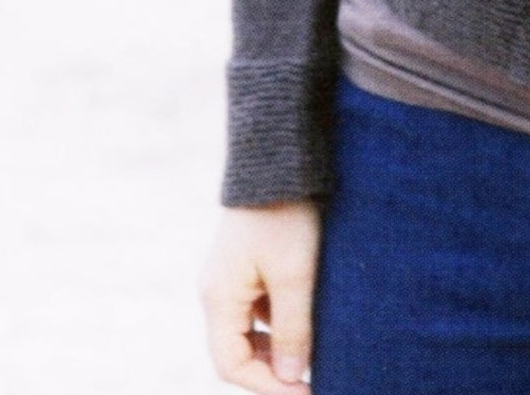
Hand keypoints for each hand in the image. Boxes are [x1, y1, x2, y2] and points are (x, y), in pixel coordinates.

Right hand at [199, 200, 322, 390]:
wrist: (279, 158)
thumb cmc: (284, 215)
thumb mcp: (295, 275)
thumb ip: (292, 330)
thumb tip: (292, 377)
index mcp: (219, 297)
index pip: (232, 365)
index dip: (267, 386)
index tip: (306, 391)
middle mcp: (216, 290)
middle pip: (235, 351)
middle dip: (271, 370)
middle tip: (310, 377)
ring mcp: (229, 276)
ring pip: (247, 331)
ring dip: (276, 347)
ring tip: (312, 350)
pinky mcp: (245, 263)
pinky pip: (255, 308)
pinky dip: (277, 322)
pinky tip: (305, 316)